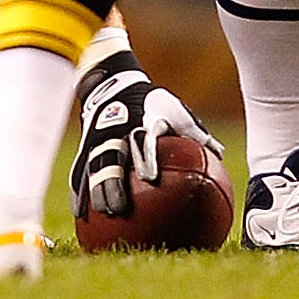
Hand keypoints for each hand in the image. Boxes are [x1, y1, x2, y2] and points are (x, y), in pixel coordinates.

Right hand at [70, 58, 221, 219]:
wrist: (112, 84)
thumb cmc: (151, 102)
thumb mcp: (174, 110)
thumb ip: (194, 133)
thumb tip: (220, 154)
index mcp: (140, 123)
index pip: (142, 141)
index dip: (146, 158)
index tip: (150, 177)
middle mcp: (115, 132)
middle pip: (111, 158)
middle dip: (112, 182)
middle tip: (119, 207)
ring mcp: (97, 140)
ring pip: (92, 166)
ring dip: (94, 190)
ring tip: (100, 213)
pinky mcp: (85, 147)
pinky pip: (80, 170)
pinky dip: (79, 190)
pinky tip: (80, 214)